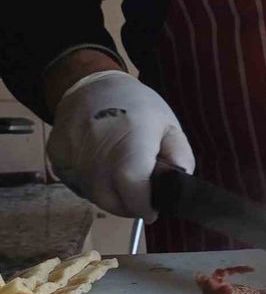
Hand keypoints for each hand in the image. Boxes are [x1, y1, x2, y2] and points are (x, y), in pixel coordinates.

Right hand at [47, 70, 194, 222]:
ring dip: (112, 197)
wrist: (92, 85)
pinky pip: (76, 185)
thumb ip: (179, 160)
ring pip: (93, 196)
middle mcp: (97, 153)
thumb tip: (175, 190)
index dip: (145, 206)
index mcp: (130, 144)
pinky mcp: (56, 158)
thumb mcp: (171, 128)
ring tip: (123, 179)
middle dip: (130, 206)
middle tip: (141, 197)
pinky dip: (92, 186)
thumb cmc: (138, 106)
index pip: (134, 191)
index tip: (154, 208)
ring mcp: (72, 156)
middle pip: (111, 201)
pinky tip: (103, 170)